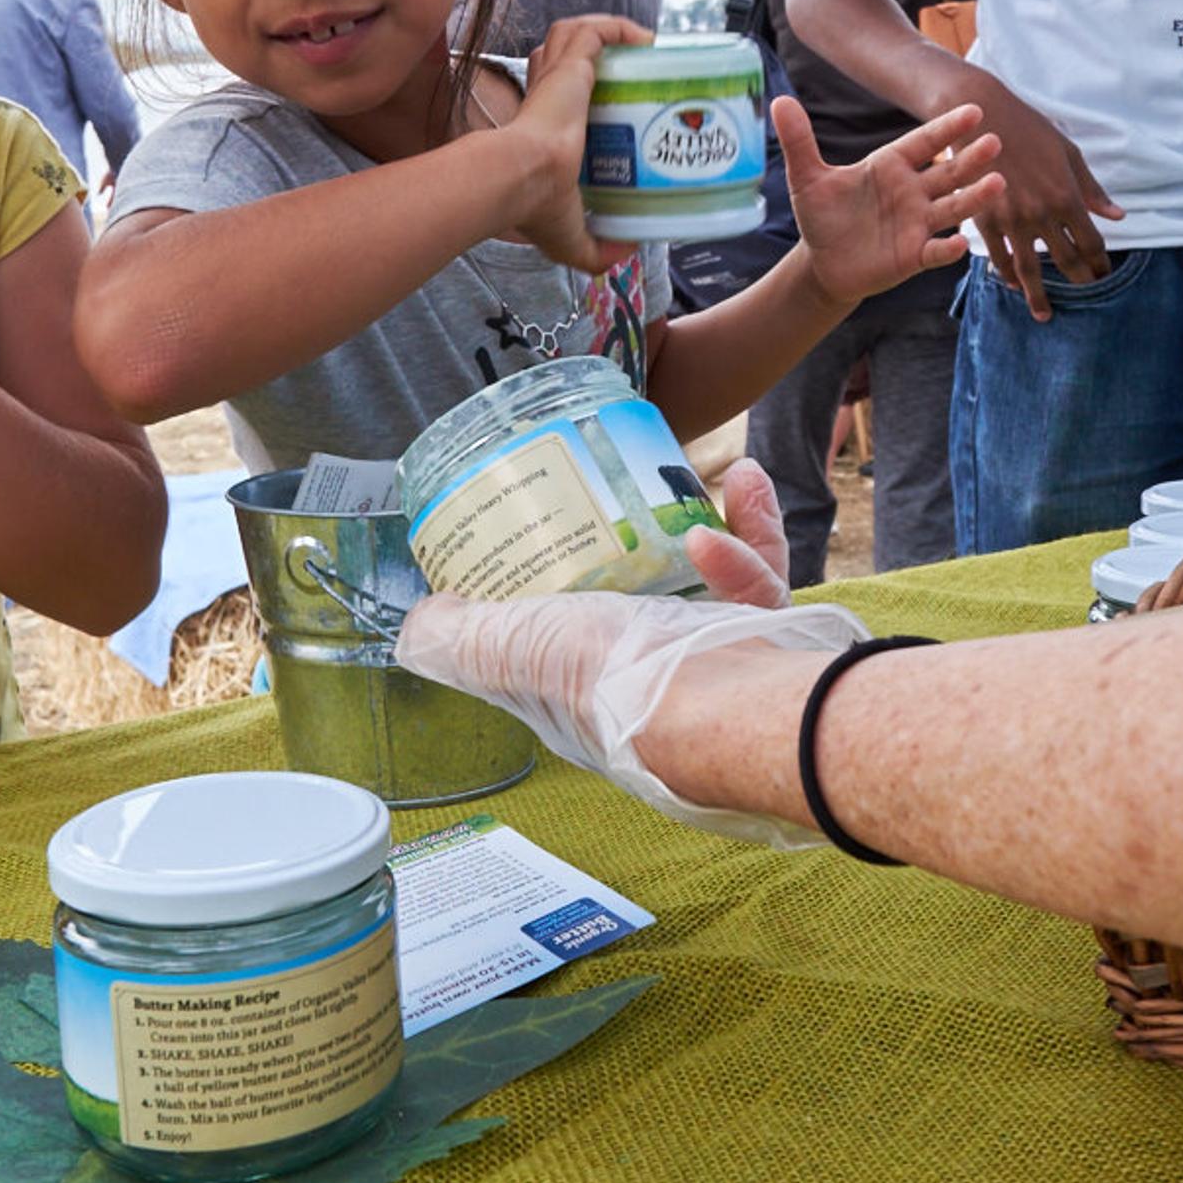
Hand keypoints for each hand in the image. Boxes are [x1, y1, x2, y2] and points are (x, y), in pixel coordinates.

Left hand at [397, 462, 860, 846]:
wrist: (728, 704)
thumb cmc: (618, 679)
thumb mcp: (515, 650)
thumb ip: (463, 640)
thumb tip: (414, 628)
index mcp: (587, 689)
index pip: (564, 640)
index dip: (557, 593)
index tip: (559, 534)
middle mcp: (654, 681)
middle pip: (646, 603)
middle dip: (647, 545)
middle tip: (642, 496)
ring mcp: (716, 661)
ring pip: (713, 584)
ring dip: (717, 525)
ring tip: (718, 478)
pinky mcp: (767, 638)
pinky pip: (761, 575)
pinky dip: (753, 530)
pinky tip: (743, 489)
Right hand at [495, 15, 652, 274]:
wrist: (525, 178)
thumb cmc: (538, 204)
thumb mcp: (571, 238)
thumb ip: (597, 250)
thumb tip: (626, 252)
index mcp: (538, 124)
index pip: (550, 91)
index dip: (578, 91)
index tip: (612, 102)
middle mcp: (544, 92)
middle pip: (564, 56)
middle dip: (596, 57)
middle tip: (633, 74)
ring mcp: (556, 74)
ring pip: (576, 34)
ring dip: (607, 33)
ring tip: (642, 48)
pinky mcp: (572, 65)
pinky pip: (597, 31)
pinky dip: (622, 29)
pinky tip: (648, 40)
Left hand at [787, 98, 1002, 308]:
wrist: (823, 263)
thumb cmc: (822, 215)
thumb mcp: (807, 178)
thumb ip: (799, 141)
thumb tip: (779, 102)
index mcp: (891, 166)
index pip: (924, 142)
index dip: (947, 128)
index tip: (973, 110)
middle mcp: (912, 192)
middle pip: (948, 172)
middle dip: (971, 159)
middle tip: (995, 142)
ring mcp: (917, 224)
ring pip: (952, 208)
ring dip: (974, 198)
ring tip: (997, 185)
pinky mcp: (914, 256)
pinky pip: (935, 251)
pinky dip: (948, 249)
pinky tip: (961, 245)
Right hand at [968, 79, 1126, 322]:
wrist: (981, 115)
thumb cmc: (1030, 129)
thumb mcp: (1068, 154)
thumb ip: (1092, 190)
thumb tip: (1119, 217)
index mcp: (1067, 196)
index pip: (1091, 244)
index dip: (1101, 264)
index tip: (1105, 276)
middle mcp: (1041, 214)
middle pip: (1066, 262)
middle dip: (1080, 283)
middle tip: (1087, 298)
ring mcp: (1011, 220)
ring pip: (1029, 271)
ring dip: (1038, 297)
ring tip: (1044, 315)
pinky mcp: (984, 220)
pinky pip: (998, 258)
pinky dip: (1007, 275)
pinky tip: (1014, 285)